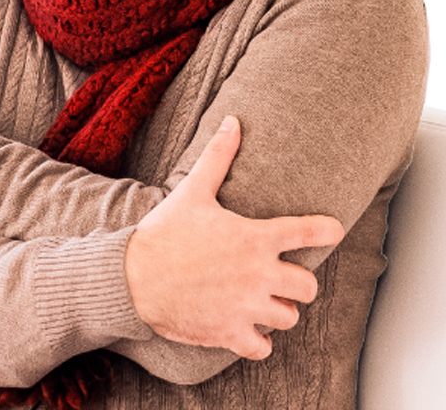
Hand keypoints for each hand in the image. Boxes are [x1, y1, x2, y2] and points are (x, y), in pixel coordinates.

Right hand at [124, 115, 344, 359]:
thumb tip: (234, 121)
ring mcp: (247, 307)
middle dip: (297, 281)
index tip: (334, 229)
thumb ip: (218, 157)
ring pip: (289, 316)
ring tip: (262, 300)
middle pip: (308, 286)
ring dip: (279, 309)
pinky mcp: (231, 333)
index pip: (307, 232)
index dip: (326, 229)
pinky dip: (259, 340)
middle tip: (280, 275)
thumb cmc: (164, 232)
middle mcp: (258, 274)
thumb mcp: (192, 191)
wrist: (133, 277)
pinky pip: (263, 347)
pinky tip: (248, 328)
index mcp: (254, 238)